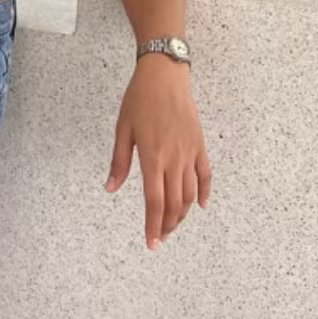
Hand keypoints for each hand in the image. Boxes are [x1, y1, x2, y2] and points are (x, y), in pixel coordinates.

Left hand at [105, 56, 210, 249]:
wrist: (165, 76)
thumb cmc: (140, 99)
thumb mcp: (123, 129)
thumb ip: (119, 162)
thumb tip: (111, 188)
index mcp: (152, 157)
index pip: (154, 201)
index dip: (153, 225)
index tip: (151, 242)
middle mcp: (173, 159)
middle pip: (173, 203)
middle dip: (167, 225)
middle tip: (159, 238)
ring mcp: (189, 153)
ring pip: (190, 193)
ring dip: (182, 214)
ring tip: (172, 225)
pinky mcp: (199, 145)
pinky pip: (205, 175)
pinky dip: (204, 193)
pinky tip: (200, 205)